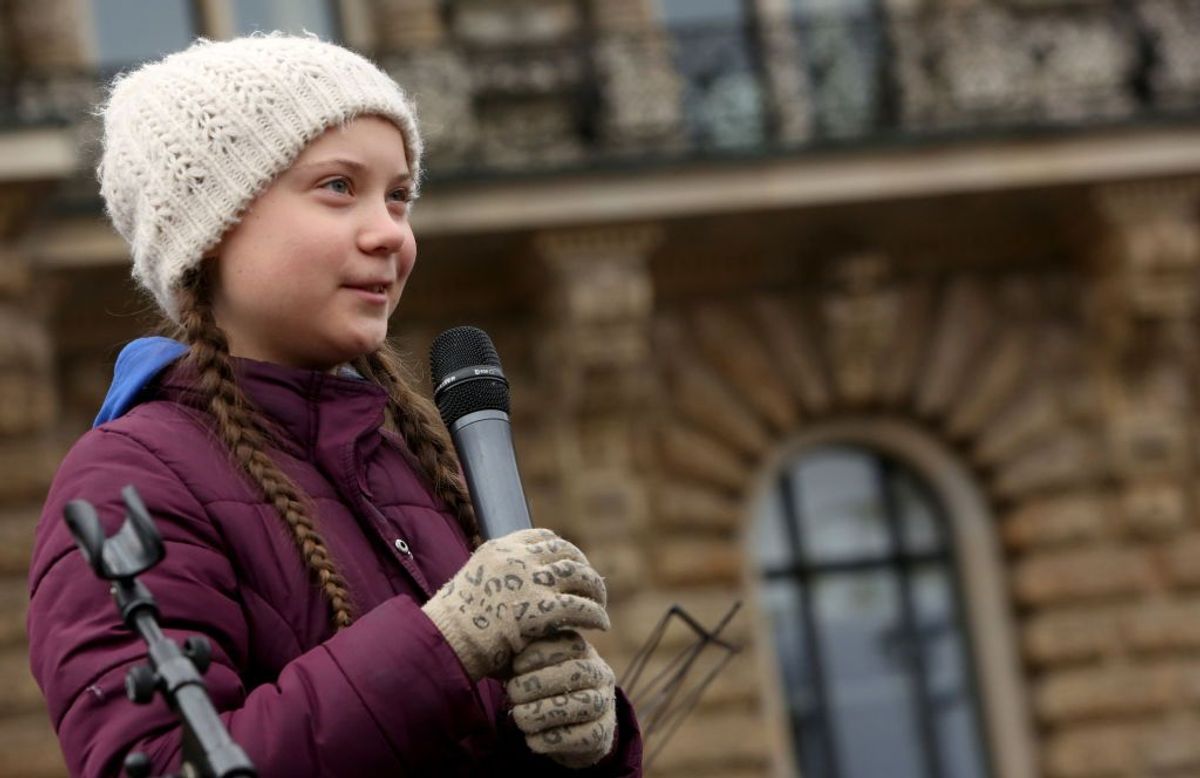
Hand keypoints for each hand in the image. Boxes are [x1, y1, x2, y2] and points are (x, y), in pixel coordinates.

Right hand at [423, 528, 608, 680]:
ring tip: (601, 604)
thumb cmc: (454, 626)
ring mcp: (530, 582)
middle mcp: (517, 559)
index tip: (571, 563)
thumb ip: (496, 580)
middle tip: (593, 586)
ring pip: (579, 575)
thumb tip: (513, 589)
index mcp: (499, 549)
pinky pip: (580, 607)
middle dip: (584, 567)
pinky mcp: (541, 610)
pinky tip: (601, 625)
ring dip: (595, 589)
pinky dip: (596, 614)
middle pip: (566, 552)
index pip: (542, 536)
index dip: (562, 549)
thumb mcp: (474, 587)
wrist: (443, 643)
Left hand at [506, 630, 617, 768]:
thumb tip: (501, 649)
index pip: (571, 643)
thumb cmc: (545, 690)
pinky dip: (556, 739)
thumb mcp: (536, 668)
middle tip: (513, 693)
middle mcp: (601, 675)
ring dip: (547, 712)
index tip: (516, 665)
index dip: (542, 652)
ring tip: (520, 717)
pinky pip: (585, 736)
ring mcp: (606, 705)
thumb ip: (524, 656)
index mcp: (584, 651)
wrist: (570, 729)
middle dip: (541, 682)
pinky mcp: (603, 735)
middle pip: (579, 672)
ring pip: (585, 705)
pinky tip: (532, 739)